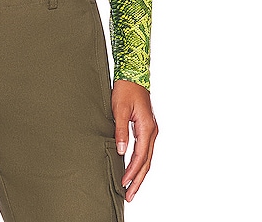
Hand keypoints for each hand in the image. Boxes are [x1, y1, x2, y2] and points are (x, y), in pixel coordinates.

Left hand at [112, 79, 157, 201]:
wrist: (133, 74)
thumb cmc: (125, 89)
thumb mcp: (118, 108)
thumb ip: (121, 130)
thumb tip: (121, 151)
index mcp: (147, 127)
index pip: (140, 156)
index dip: (132, 171)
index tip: (124, 183)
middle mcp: (152, 131)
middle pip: (147, 162)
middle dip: (138, 180)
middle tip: (130, 196)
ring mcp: (151, 130)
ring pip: (147, 158)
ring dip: (139, 173)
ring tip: (131, 188)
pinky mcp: (147, 128)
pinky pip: (145, 150)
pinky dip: (140, 163)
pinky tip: (133, 169)